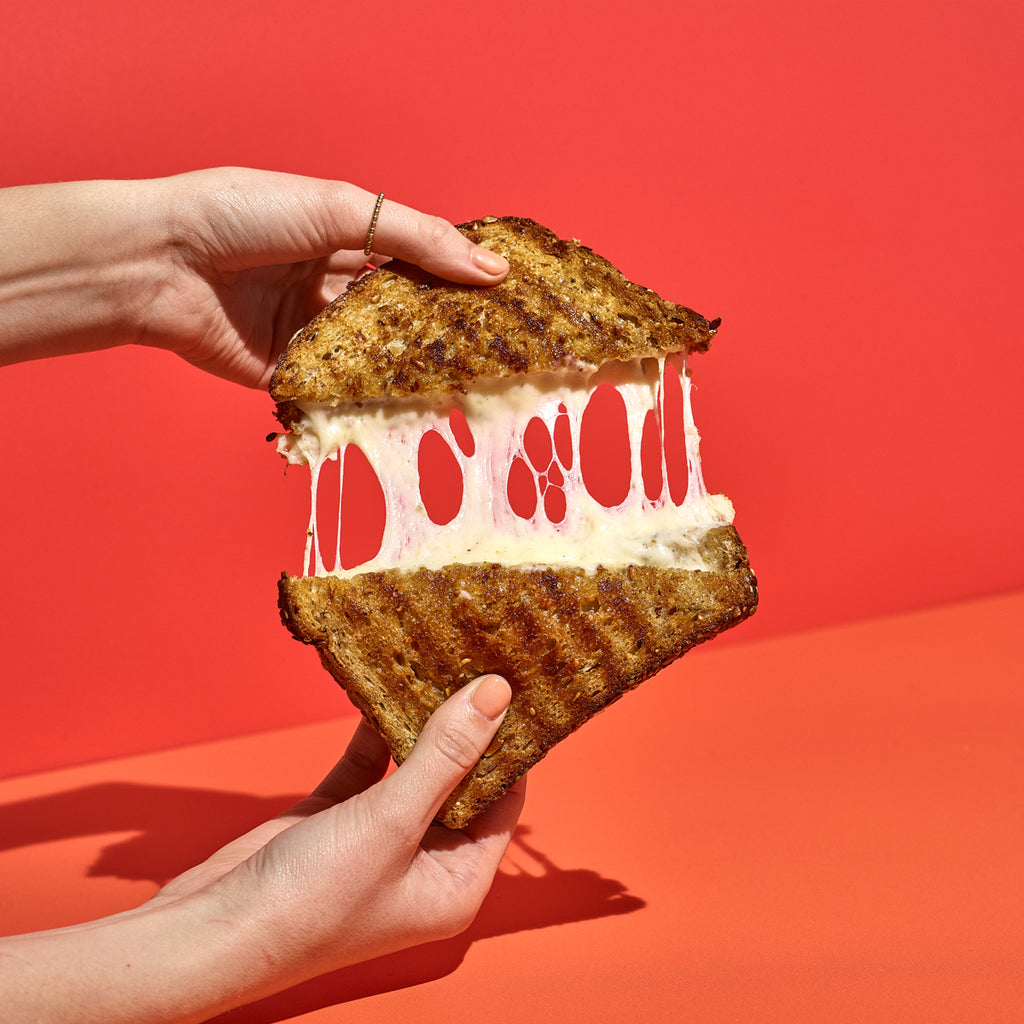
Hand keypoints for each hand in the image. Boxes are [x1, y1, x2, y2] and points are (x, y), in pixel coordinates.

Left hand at [0, 168, 509, 386]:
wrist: (162, 263)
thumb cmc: (244, 215)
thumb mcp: (339, 209)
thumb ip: (416, 239)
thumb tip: (491, 268)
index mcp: (346, 241)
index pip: (419, 264)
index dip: (462, 282)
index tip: (510, 302)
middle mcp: (335, 290)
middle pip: (405, 317)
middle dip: (448, 333)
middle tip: (502, 352)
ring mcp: (316, 335)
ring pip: (380, 359)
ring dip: (418, 370)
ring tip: (472, 383)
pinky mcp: (294, 376)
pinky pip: (343, 392)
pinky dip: (374, 400)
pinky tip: (417, 407)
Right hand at [0, 675, 524, 1022]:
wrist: (211, 931)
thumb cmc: (311, 900)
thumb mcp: (392, 822)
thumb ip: (445, 755)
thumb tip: (496, 694)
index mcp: (456, 883)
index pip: (505, 802)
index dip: (509, 745)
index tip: (512, 686)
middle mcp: (425, 863)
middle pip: (461, 780)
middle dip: (464, 726)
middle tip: (476, 661)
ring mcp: (380, 840)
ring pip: (413, 769)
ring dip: (419, 722)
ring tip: (437, 662)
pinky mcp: (337, 819)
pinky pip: (368, 765)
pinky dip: (374, 731)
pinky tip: (381, 689)